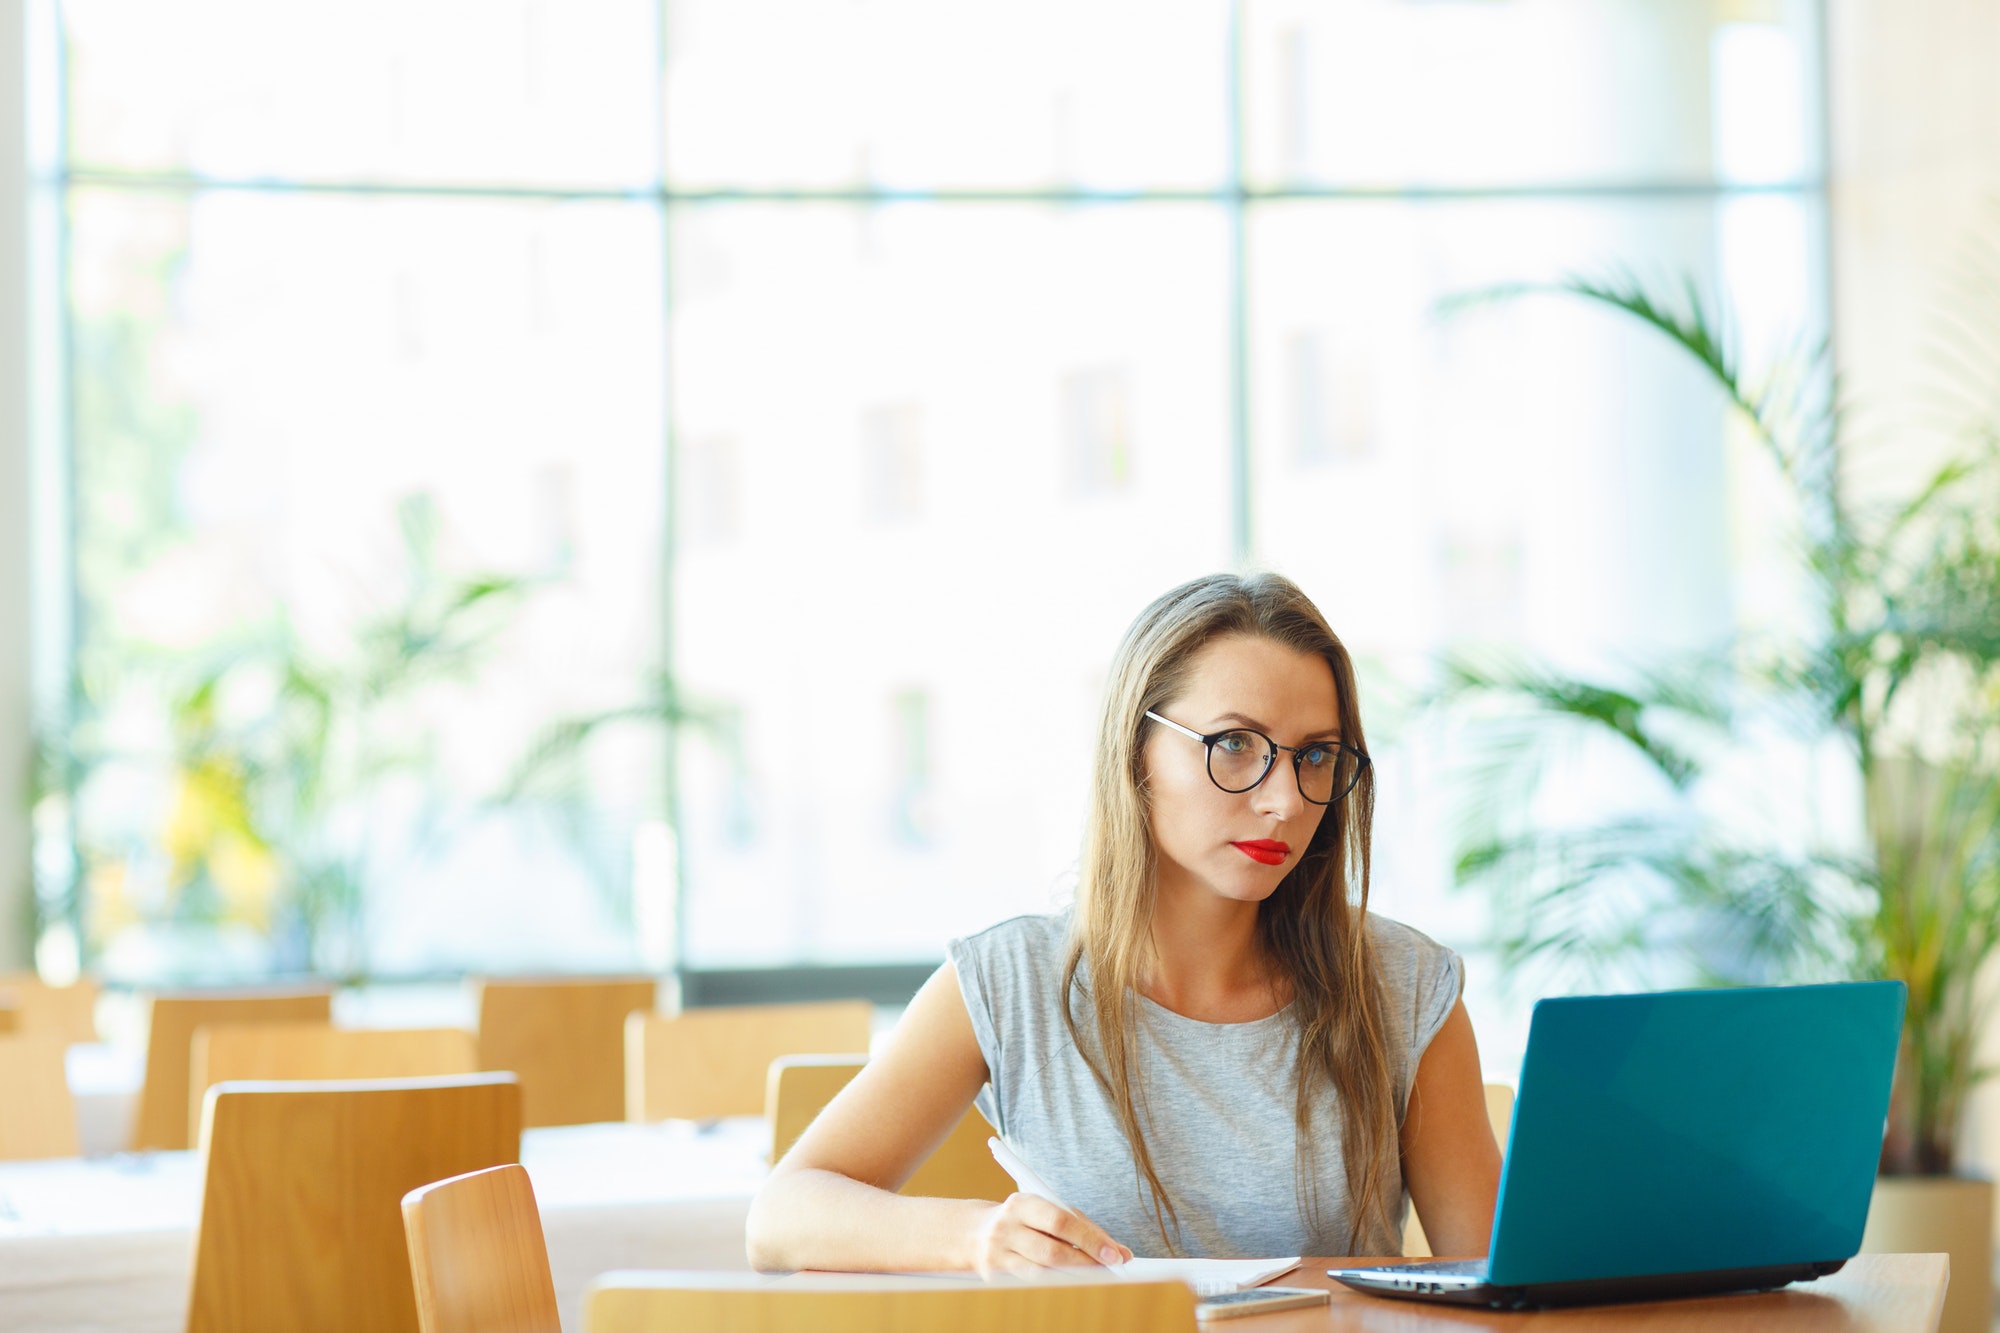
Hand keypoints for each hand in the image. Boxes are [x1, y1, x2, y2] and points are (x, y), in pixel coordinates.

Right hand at [967, 1193, 1133, 1277]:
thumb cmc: (1025, 1221)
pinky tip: (1069, 1281)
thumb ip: (1084, 1228)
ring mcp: (998, 1253)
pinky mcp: (994, 1275)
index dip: (1090, 1240)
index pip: (1061, 1221)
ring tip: (1094, 1277)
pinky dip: (1054, 1283)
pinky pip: (1032, 1283)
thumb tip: (1121, 1253)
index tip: (1116, 1255)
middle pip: (1052, 1251)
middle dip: (1086, 1263)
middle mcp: (1007, 1227)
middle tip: (1110, 1269)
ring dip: (1073, 1277)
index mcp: (1022, 1203)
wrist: (975, 1233)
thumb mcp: (1048, 1212)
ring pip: (1042, 1273)